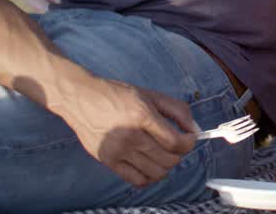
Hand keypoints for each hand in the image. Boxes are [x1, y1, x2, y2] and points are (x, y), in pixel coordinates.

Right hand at [56, 76, 196, 187]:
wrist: (81, 99)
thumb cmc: (117, 95)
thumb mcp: (150, 95)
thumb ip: (177, 110)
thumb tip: (194, 128)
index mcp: (142, 116)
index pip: (175, 142)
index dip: (189, 142)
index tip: (190, 138)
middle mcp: (130, 136)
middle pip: (168, 160)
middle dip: (179, 154)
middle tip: (177, 145)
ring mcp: (118, 151)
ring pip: (155, 172)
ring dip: (166, 166)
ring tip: (164, 154)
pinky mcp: (108, 161)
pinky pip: (137, 180)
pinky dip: (150, 177)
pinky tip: (151, 165)